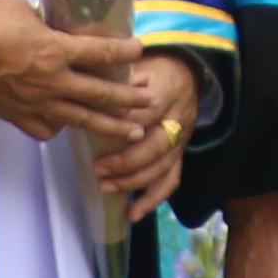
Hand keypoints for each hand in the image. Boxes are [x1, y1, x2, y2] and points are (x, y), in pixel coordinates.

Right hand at [0, 0, 148, 144]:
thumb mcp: (23, 8)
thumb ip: (45, 20)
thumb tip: (53, 22)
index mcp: (56, 50)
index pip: (101, 53)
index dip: (124, 52)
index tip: (141, 50)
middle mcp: (51, 81)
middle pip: (101, 94)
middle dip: (130, 99)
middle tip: (151, 101)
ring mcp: (34, 103)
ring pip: (81, 120)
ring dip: (111, 126)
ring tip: (134, 133)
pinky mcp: (15, 115)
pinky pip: (46, 129)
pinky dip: (59, 128)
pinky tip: (68, 125)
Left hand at [87, 51, 209, 220]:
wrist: (187, 71)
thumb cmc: (153, 68)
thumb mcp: (136, 63)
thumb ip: (117, 78)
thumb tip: (90, 90)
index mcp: (166, 91)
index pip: (146, 112)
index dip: (125, 126)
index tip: (98, 133)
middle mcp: (177, 118)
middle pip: (157, 146)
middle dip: (127, 161)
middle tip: (99, 169)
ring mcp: (181, 140)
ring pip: (163, 167)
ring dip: (134, 182)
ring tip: (106, 188)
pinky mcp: (180, 154)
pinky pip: (171, 180)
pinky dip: (152, 200)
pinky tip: (132, 214)